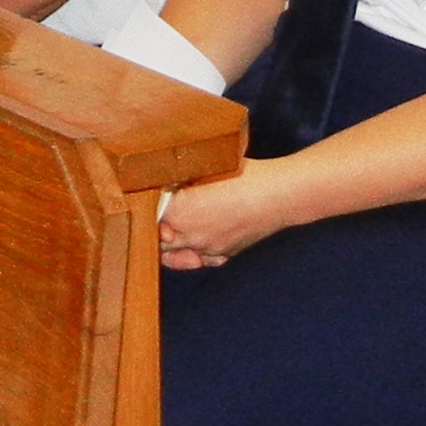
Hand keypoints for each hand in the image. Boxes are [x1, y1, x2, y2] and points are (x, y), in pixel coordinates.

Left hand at [157, 167, 289, 271]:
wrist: (280, 194)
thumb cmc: (244, 175)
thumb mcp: (207, 166)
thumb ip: (180, 176)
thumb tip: (163, 178)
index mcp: (180, 213)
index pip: (148, 217)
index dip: (145, 208)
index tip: (147, 198)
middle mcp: (191, 237)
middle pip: (159, 242)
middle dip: (155, 230)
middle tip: (156, 215)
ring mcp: (209, 249)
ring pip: (179, 257)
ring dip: (172, 246)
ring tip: (170, 231)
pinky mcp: (226, 254)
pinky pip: (203, 259)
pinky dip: (196, 254)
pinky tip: (197, 241)